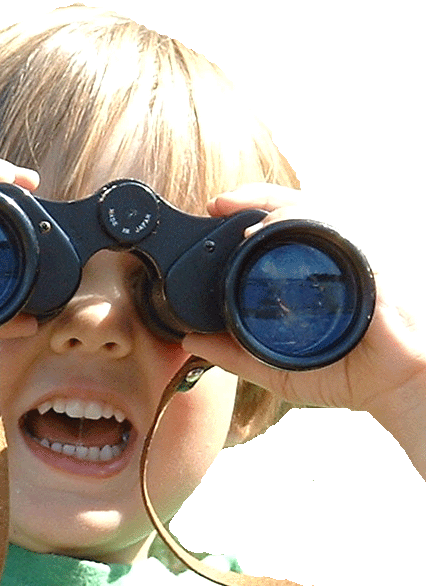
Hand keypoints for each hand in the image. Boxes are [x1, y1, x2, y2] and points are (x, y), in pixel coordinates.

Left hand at [182, 184, 425, 417]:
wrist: (394, 388)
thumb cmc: (346, 373)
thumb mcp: (276, 367)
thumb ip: (234, 355)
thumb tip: (191, 341)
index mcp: (311, 274)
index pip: (280, 230)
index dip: (248, 212)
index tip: (215, 210)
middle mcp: (333, 258)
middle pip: (295, 209)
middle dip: (254, 197)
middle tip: (218, 203)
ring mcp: (353, 257)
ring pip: (315, 212)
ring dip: (273, 207)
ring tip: (237, 212)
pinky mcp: (370, 265)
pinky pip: (337, 233)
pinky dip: (303, 225)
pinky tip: (275, 226)